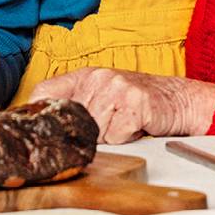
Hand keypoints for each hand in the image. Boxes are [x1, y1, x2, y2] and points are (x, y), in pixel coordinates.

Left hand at [30, 68, 214, 143]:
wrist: (177, 99)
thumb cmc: (137, 101)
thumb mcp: (102, 95)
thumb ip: (77, 104)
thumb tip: (43, 125)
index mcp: (84, 76)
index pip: (44, 91)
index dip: (37, 113)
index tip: (39, 129)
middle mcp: (97, 77)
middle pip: (71, 121)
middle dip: (87, 132)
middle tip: (108, 124)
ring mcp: (115, 88)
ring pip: (94, 132)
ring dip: (109, 136)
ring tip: (123, 123)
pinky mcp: (133, 103)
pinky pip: (116, 136)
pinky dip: (126, 138)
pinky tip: (136, 125)